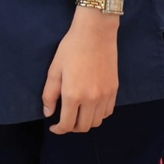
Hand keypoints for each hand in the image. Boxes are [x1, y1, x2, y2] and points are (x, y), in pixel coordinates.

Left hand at [42, 8, 119, 133]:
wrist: (95, 34)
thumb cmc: (70, 49)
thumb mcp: (54, 70)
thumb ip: (49, 94)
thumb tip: (48, 113)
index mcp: (73, 95)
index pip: (67, 124)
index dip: (59, 130)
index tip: (53, 127)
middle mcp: (91, 99)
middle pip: (84, 127)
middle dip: (71, 128)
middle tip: (64, 121)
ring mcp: (105, 95)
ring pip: (97, 121)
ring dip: (85, 122)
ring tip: (76, 114)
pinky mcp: (114, 90)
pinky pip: (107, 112)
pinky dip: (98, 114)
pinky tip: (90, 107)